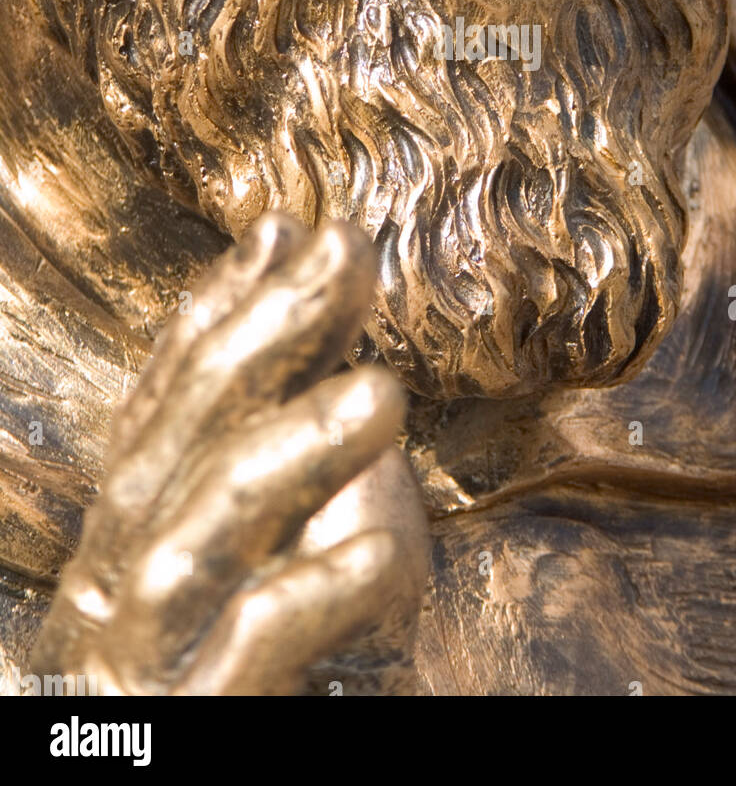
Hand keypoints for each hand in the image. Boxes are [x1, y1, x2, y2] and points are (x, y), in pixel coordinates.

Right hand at [30, 214, 429, 694]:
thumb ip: (285, 454)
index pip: (162, 407)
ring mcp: (139, 668)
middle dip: (258, 343)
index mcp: (127, 545)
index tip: (285, 231)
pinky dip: (319, 586)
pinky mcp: (191, 730)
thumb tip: (326, 323)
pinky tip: (395, 551)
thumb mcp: (253, 555)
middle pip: (172, 449)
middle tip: (345, 260)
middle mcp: (111, 598)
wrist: (190, 771)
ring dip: (288, 452)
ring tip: (381, 394)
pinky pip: (250, 648)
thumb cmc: (233, 684)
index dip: (217, 314)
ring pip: (196, 537)